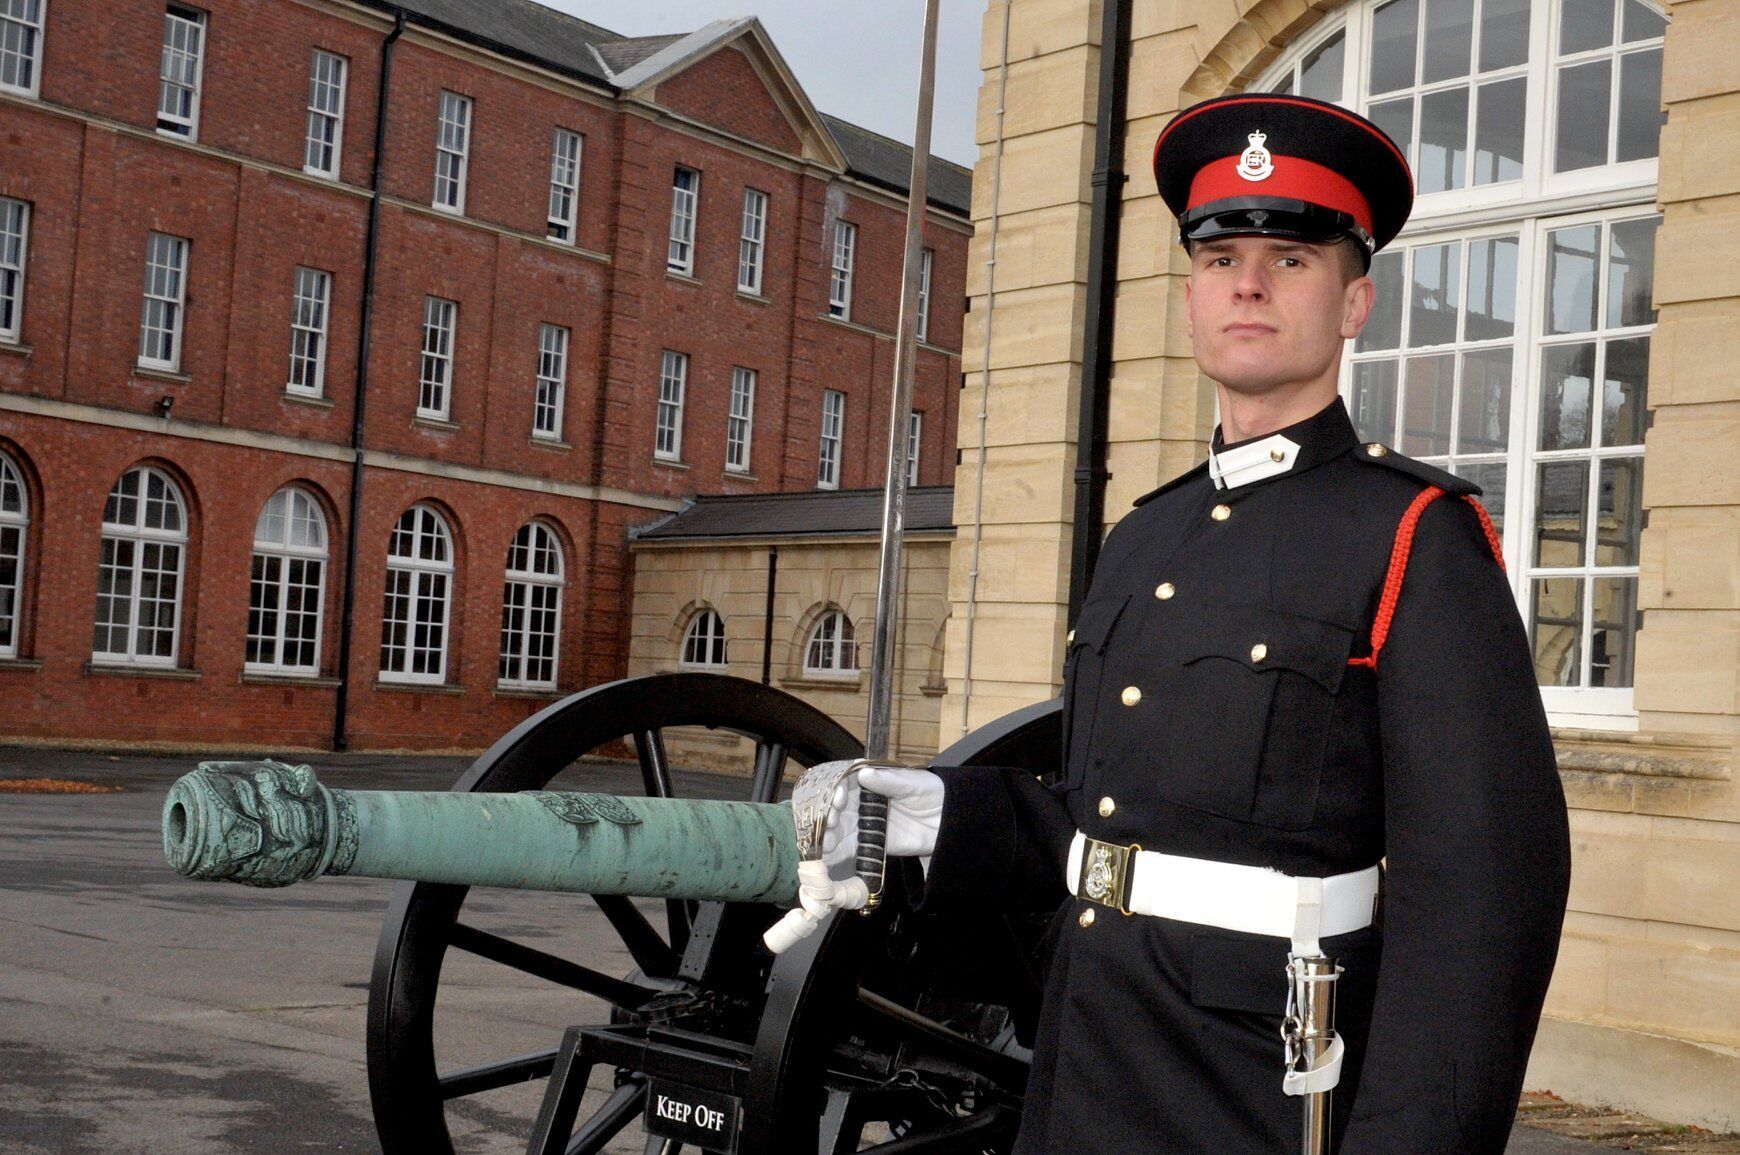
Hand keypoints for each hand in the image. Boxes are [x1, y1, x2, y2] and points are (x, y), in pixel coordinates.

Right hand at [763, 764, 945, 954]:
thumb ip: (888, 780)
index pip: (844, 785)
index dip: (836, 791)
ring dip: (827, 837)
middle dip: (827, 817)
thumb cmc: (931, 792)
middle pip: (836, 810)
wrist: (948, 821)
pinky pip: (848, 850)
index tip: (837, 798)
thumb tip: (864, 773)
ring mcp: (863, 825)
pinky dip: (835, 855)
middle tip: (827, 824)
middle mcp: (860, 803)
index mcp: (867, 783)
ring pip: (837, 831)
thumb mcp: (912, 782)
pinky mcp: (869, 845)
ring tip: (824, 845)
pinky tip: (825, 861)